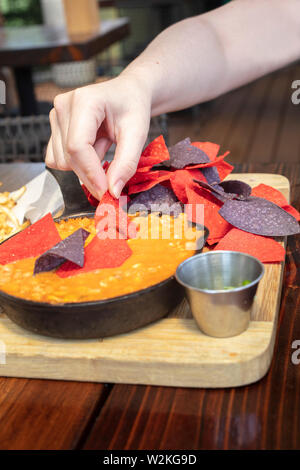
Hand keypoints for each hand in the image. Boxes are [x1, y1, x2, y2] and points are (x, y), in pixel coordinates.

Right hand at [45, 75, 150, 199]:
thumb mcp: (138, 134)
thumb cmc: (133, 107)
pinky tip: (94, 147)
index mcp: (84, 101)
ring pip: (61, 161)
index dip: (91, 173)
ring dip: (85, 165)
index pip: (78, 146)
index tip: (107, 192)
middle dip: (90, 176)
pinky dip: (77, 162)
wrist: (127, 93)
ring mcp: (55, 115)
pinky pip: (58, 158)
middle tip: (112, 184)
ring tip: (105, 145)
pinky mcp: (54, 127)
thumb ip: (126, 163)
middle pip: (69, 157)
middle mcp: (63, 105)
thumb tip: (113, 191)